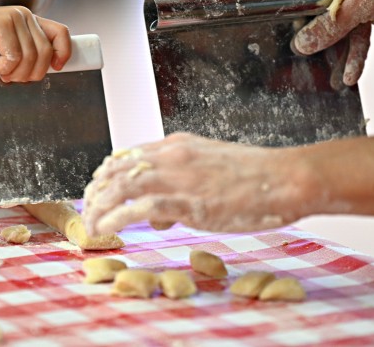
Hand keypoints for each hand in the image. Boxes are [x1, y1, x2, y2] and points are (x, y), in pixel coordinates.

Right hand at [0, 5, 70, 81]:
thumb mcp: (3, 44)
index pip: (61, 33)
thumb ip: (22, 49)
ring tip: (2, 74)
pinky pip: (15, 57)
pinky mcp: (0, 25)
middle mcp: (25, 15)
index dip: (64, 52)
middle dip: (33, 73)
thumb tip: (45, 69)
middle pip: (46, 53)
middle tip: (13, 78)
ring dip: (17, 74)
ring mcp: (13, 18)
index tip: (56, 68)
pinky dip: (5, 69)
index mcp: (29, 20)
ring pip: (32, 58)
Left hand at [83, 133, 314, 235]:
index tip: (96, 189)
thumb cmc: (257, 176)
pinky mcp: (189, 201)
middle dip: (95, 192)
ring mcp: (179, 178)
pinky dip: (117, 218)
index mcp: (179, 145)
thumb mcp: (212, 169)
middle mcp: (173, 156)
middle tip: (86, 211)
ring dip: (99, 207)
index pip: (128, 155)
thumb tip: (158, 214)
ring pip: (121, 186)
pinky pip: (140, 207)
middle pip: (117, 169)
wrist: (286, 178)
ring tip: (89, 225)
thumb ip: (182, 185)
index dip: (106, 174)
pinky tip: (106, 228)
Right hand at [215, 0, 373, 85]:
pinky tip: (348, 73)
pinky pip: (345, 35)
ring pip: (319, 21)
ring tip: (310, 62)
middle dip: (280, 15)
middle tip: (253, 26)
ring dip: (320, 44)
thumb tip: (302, 44)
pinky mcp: (358, 10)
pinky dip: (348, 54)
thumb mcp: (366, 2)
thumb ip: (331, 23)